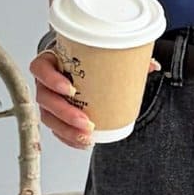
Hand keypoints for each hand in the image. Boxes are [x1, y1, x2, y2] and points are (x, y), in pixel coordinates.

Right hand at [30, 48, 161, 148]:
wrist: (81, 64)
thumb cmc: (86, 58)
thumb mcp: (102, 52)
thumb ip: (125, 56)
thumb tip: (153, 65)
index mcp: (51, 61)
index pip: (40, 69)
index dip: (51, 80)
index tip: (70, 90)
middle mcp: (46, 81)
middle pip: (45, 99)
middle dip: (65, 113)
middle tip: (85, 121)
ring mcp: (49, 99)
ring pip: (49, 117)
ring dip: (66, 130)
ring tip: (86, 136)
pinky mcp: (55, 115)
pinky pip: (56, 129)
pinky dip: (68, 138)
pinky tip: (82, 141)